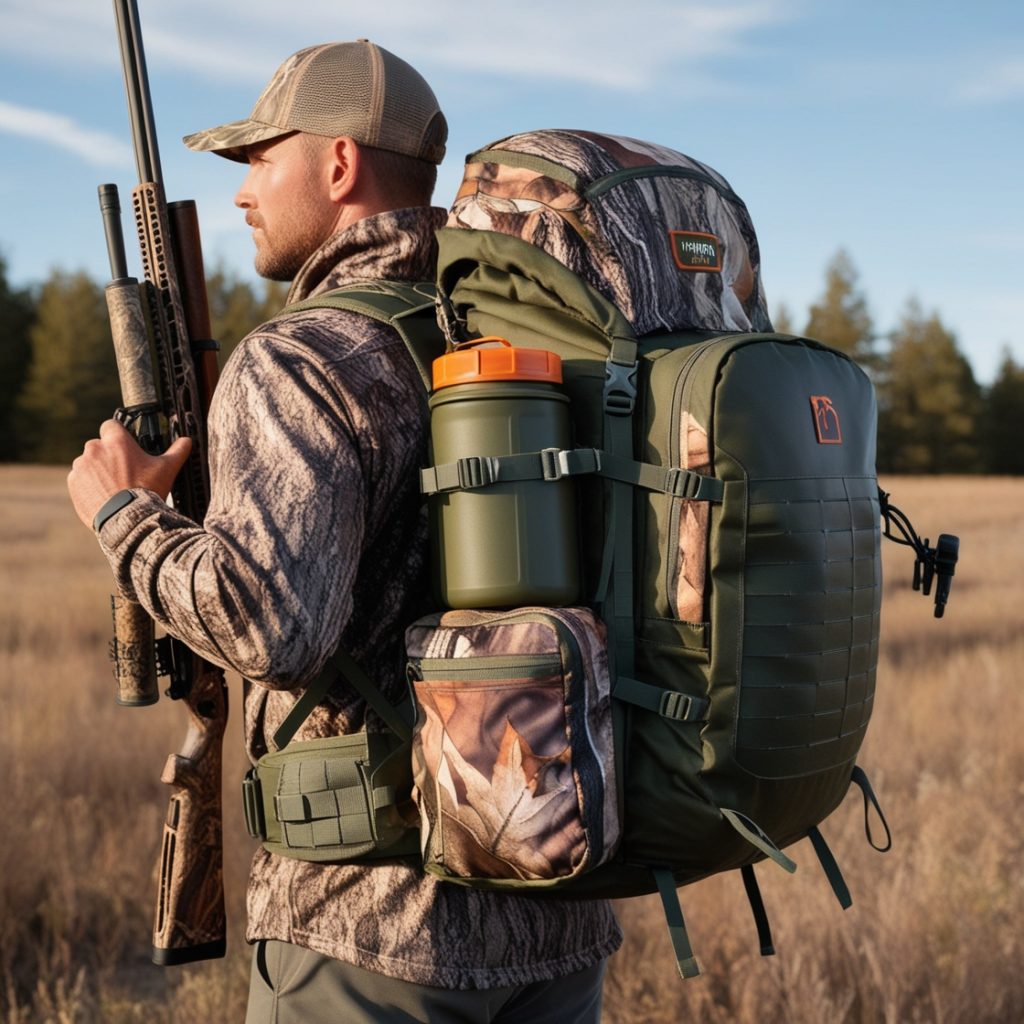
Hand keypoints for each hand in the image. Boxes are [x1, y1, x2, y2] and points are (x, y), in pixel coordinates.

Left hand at [67, 419, 192, 528]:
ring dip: (97, 471)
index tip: (124, 448)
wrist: (127, 520)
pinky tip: (104, 496)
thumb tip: (187, 441)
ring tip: (113, 488)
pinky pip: (80, 479)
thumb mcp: (167, 469)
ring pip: (88, 463)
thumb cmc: (147, 491)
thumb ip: (177, 451)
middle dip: (108, 456)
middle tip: (123, 473)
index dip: (118, 436)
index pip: (111, 425)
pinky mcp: (73, 483)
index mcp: (116, 441)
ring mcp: (81, 466)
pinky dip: (88, 485)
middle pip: (99, 446)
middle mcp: (95, 449)